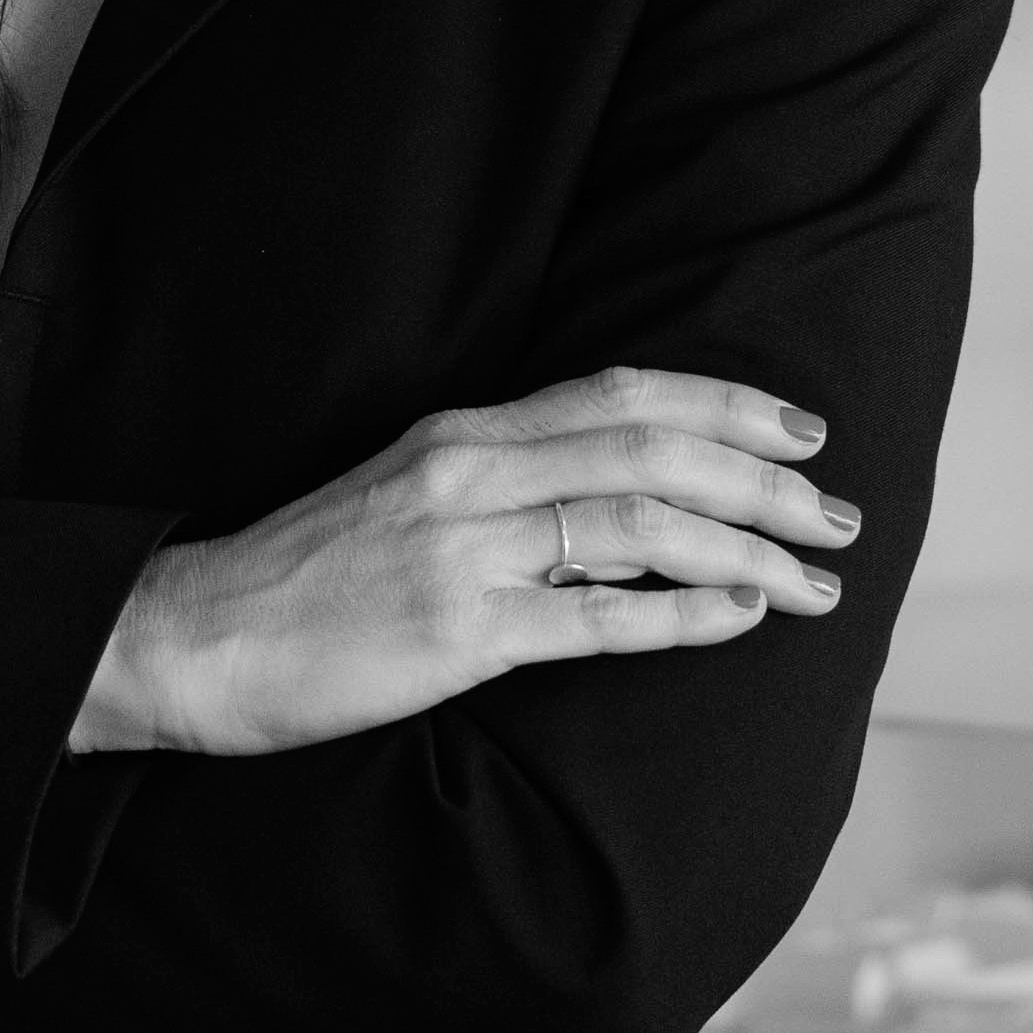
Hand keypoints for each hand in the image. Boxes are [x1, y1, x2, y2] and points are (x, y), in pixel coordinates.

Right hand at [70, 365, 857, 759]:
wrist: (191, 639)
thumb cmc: (300, 580)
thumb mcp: (399, 495)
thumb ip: (496, 482)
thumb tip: (605, 493)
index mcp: (460, 435)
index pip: (620, 393)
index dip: (725, 405)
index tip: (802, 431)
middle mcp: (470, 475)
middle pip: (653, 452)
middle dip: (766, 483)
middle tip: (840, 516)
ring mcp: (464, 551)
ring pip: (642, 524)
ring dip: (748, 550)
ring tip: (814, 582)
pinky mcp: (457, 631)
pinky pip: (596, 615)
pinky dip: (682, 612)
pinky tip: (741, 616)